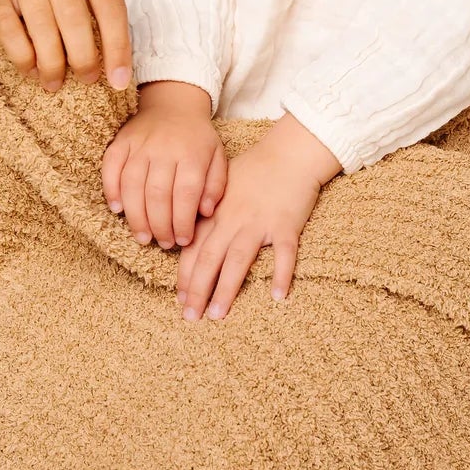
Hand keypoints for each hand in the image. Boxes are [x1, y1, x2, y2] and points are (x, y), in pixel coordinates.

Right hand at [0, 0, 131, 92]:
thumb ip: (102, 12)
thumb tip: (119, 69)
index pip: (109, 3)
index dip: (117, 46)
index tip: (119, 80)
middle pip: (75, 17)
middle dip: (84, 57)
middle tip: (86, 80)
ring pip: (43, 28)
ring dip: (52, 64)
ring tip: (55, 82)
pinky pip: (12, 33)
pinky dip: (25, 59)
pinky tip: (32, 71)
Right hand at [102, 82, 226, 248]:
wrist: (174, 103)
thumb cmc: (197, 138)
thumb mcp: (218, 157)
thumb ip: (216, 185)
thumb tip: (206, 212)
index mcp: (192, 153)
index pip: (186, 194)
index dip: (182, 221)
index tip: (183, 241)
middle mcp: (165, 148)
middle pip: (157, 194)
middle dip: (160, 225)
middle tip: (163, 243)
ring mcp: (140, 144)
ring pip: (133, 185)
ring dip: (136, 216)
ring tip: (143, 236)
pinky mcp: (121, 141)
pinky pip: (111, 166)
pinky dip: (111, 189)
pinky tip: (117, 209)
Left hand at [176, 114, 340, 319]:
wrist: (289, 153)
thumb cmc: (255, 170)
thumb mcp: (223, 187)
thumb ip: (208, 213)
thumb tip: (189, 239)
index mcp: (217, 212)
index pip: (194, 247)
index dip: (185, 275)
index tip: (180, 300)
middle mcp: (234, 219)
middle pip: (210, 258)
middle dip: (198, 289)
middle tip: (190, 317)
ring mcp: (260, 222)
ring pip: (239, 260)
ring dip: (226, 289)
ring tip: (217, 314)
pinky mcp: (287, 224)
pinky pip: (285, 253)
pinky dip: (281, 274)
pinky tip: (277, 296)